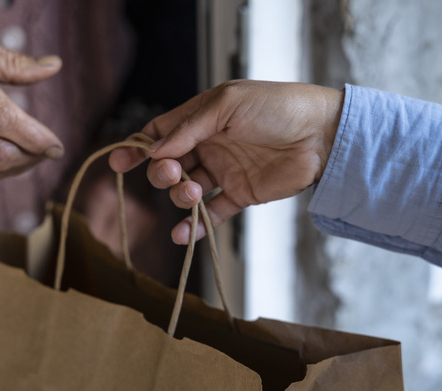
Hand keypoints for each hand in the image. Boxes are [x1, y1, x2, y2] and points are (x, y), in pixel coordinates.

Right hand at [109, 80, 343, 243]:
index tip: (120, 163)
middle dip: (162, 173)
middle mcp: (209, 145)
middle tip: (174, 174)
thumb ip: (190, 127)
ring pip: (187, 191)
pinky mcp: (241, 195)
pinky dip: (195, 226)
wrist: (322, 134)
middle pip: (169, 165)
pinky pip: (211, 214)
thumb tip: (155, 150)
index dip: (139, 148)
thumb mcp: (228, 105)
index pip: (161, 134)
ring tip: (194, 194)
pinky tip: (183, 234)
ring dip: (181, 197)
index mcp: (202, 119)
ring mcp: (224, 172)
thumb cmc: (278, 107)